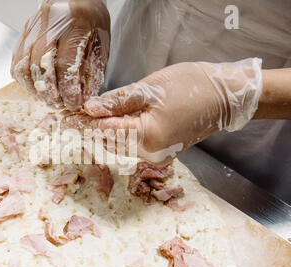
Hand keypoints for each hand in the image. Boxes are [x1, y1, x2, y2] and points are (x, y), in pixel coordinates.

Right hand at [10, 0, 109, 110]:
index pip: (65, 64)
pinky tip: (36, 86)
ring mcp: (33, 27)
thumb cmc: (92, 19)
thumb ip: (91, 69)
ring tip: (47, 98)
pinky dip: (25, 79)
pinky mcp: (23, 31)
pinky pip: (16, 60)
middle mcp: (50, 23)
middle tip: (59, 103)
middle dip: (50, 92)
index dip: (67, 89)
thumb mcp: (100, 42)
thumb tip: (81, 97)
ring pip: (24, 65)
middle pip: (42, 66)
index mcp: (75, 24)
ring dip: (35, 88)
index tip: (72, 103)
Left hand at [63, 58, 262, 164]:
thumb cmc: (191, 86)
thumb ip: (118, 102)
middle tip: (71, 117)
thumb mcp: (150, 89)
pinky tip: (112, 125)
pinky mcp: (164, 153)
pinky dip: (120, 136)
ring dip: (104, 134)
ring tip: (87, 120)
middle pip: (110, 143)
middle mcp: (151, 153)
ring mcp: (159, 156)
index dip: (83, 124)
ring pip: (120, 147)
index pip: (105, 131)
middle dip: (90, 130)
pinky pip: (133, 147)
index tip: (65, 119)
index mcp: (148, 136)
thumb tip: (90, 109)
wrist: (225, 97)